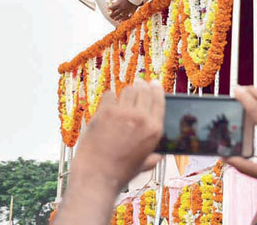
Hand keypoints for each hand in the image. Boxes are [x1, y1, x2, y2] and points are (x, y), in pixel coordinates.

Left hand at [56, 80, 163, 224]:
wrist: (97, 174)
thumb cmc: (120, 172)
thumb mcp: (142, 165)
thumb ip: (152, 157)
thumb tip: (158, 156)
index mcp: (154, 130)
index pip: (159, 100)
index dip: (156, 89)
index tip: (154, 83)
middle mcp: (141, 118)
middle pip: (143, 91)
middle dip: (141, 85)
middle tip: (139, 82)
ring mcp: (122, 113)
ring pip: (127, 90)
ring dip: (126, 92)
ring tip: (124, 95)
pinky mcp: (104, 112)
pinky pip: (109, 95)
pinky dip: (109, 98)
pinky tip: (108, 103)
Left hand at [109, 0, 137, 21]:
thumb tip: (110, 0)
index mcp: (117, 4)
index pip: (110, 8)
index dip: (109, 8)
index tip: (109, 8)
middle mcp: (121, 9)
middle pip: (113, 14)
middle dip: (111, 15)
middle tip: (110, 15)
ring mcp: (125, 12)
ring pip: (118, 17)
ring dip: (115, 18)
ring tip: (114, 18)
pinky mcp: (129, 13)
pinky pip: (125, 18)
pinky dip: (122, 20)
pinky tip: (120, 20)